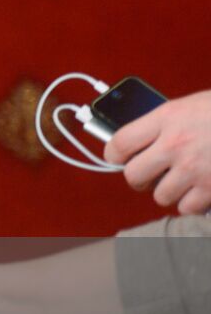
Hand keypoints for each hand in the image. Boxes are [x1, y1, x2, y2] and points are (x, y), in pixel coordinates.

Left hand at [105, 89, 210, 214]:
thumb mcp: (190, 106)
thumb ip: (165, 123)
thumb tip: (142, 140)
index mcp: (167, 118)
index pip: (120, 142)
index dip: (113, 154)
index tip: (117, 158)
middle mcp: (175, 145)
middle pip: (134, 175)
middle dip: (138, 178)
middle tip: (147, 175)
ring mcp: (194, 169)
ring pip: (160, 195)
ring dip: (168, 191)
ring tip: (181, 181)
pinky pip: (186, 208)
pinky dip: (191, 203)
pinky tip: (199, 191)